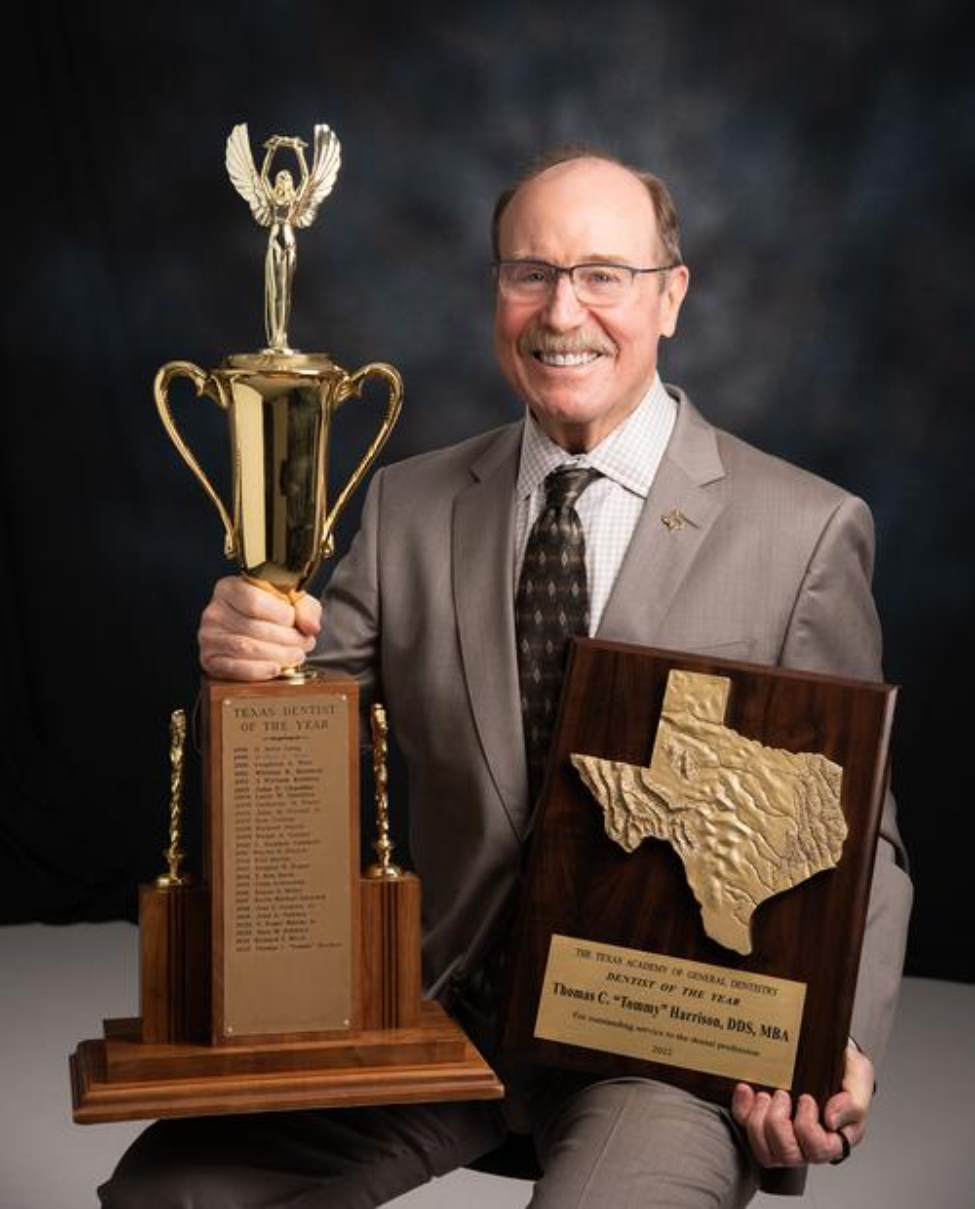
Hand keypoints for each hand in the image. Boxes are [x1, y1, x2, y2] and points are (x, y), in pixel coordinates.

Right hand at [198, 576, 321, 680]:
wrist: (254, 629)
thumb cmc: (271, 612)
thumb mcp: (292, 601)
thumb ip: (305, 608)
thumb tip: (311, 626)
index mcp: (229, 588)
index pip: (255, 602)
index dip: (281, 615)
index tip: (295, 621)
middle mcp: (214, 611)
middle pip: (253, 628)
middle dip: (287, 639)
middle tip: (305, 643)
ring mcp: (209, 637)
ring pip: (247, 648)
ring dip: (278, 655)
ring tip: (296, 656)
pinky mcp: (210, 660)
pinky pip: (235, 668)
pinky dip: (259, 670)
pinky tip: (276, 668)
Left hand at [731, 1042, 873, 1166]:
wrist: (822, 1049)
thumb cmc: (842, 1067)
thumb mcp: (858, 1075)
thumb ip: (854, 1100)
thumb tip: (832, 1120)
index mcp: (834, 1137)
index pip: (819, 1151)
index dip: (807, 1128)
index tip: (806, 1098)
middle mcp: (807, 1143)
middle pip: (787, 1155)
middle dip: (778, 1123)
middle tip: (782, 1094)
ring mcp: (782, 1136)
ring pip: (764, 1151)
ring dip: (759, 1120)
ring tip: (766, 1094)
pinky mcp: (761, 1122)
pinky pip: (744, 1126)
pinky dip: (742, 1108)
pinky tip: (746, 1089)